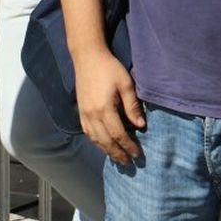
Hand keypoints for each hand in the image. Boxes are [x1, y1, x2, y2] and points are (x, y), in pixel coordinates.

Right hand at [75, 46, 144, 164]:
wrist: (87, 57)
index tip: (138, 154)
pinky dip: (96, 141)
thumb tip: (141, 125)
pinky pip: (87, 132)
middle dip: (118, 153)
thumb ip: (133, 106)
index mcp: (105, 108)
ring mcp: (84, 114)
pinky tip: (103, 144)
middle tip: (128, 163)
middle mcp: (92, 114)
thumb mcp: (126, 84)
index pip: (119, 134)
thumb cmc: (109, 68)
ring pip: (95, 139)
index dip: (129, 146)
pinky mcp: (80, 111)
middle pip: (106, 141)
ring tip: (117, 157)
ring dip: (106, 151)